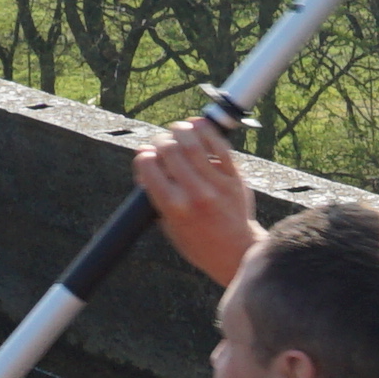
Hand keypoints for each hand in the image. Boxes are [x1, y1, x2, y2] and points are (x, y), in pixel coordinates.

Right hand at [136, 113, 262, 285]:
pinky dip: (208, 131)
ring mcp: (216, 184)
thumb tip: (144, 162)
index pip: (149, 167)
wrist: (235, 251)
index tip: (145, 155)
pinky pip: (220, 147)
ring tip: (179, 129)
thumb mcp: (167, 224)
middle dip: (160, 141)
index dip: (143, 156)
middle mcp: (194, 193)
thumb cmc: (197, 240)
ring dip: (182, 129)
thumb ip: (156, 195)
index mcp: (173, 207)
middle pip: (169, 150)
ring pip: (194, 143)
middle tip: (162, 143)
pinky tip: (200, 126)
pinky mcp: (234, 178)